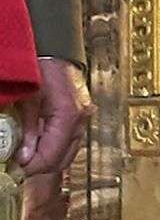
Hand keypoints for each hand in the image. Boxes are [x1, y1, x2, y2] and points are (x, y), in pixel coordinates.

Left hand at [18, 57, 90, 179]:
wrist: (54, 49)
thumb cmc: (41, 66)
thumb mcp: (27, 99)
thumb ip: (27, 130)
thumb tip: (24, 157)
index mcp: (68, 115)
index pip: (52, 156)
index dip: (32, 167)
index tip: (15, 170)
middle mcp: (81, 119)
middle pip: (62, 159)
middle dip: (39, 167)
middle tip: (17, 168)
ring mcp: (84, 118)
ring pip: (67, 153)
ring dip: (47, 159)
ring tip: (25, 158)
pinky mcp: (81, 115)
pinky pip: (70, 141)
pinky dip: (54, 148)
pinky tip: (38, 146)